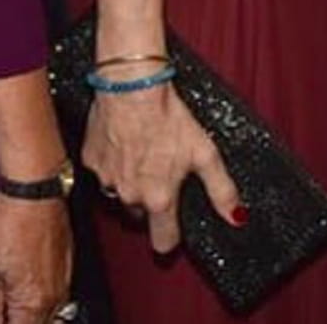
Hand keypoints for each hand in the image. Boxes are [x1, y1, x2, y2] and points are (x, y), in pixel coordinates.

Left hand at [0, 193, 71, 323]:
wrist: (33, 191)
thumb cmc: (10, 224)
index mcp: (34, 304)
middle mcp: (55, 298)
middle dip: (19, 321)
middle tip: (3, 310)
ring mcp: (65, 281)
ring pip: (51, 315)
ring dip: (32, 315)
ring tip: (13, 296)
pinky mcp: (69, 265)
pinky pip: (59, 295)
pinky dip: (42, 298)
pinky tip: (27, 284)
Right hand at [83, 83, 241, 253]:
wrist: (132, 86)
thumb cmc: (167, 116)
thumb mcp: (204, 152)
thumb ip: (221, 189)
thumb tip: (235, 216)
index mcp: (159, 198)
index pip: (163, 241)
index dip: (171, 237)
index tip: (173, 228)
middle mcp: (130, 194)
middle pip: (141, 214)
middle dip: (150, 201)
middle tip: (159, 173)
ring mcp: (106, 178)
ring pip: (119, 192)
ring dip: (129, 182)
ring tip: (141, 153)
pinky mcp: (91, 159)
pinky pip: (102, 170)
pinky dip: (111, 161)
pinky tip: (123, 142)